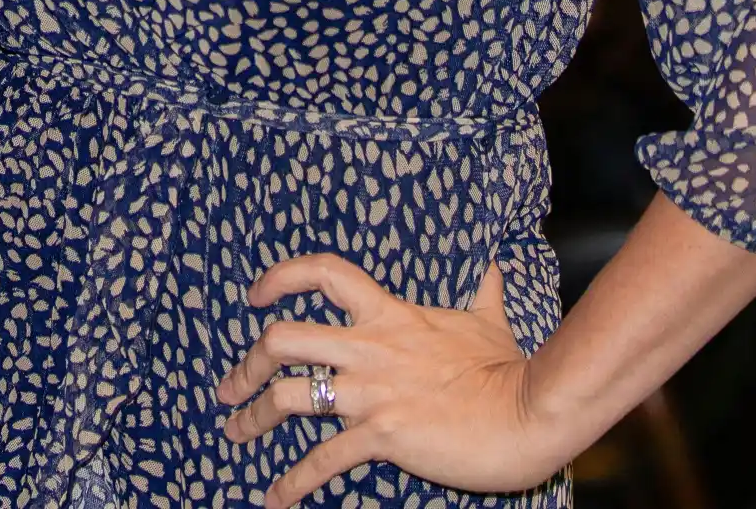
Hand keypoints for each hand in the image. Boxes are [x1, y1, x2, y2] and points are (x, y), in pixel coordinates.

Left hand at [217, 256, 562, 505]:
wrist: (527, 413)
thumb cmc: (509, 370)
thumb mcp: (488, 322)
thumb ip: (482, 293)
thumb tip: (493, 269)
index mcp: (389, 314)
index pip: (325, 274)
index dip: (282, 278)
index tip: (255, 296)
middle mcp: (369, 348)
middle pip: (282, 339)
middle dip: (246, 363)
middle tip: (229, 385)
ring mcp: (371, 392)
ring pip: (287, 397)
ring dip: (253, 417)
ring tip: (236, 432)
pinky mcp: (381, 435)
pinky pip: (323, 459)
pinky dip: (293, 481)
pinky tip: (277, 497)